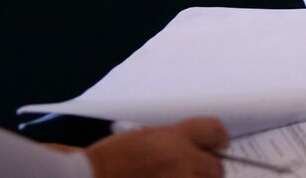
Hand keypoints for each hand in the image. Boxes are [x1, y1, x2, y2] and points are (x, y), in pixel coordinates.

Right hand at [84, 117, 227, 176]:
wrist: (88, 177)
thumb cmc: (112, 158)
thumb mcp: (147, 137)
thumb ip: (176, 141)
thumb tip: (200, 150)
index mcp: (174, 138)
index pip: (215, 131)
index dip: (218, 140)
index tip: (217, 146)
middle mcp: (181, 160)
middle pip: (217, 168)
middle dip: (208, 171)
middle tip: (193, 172)